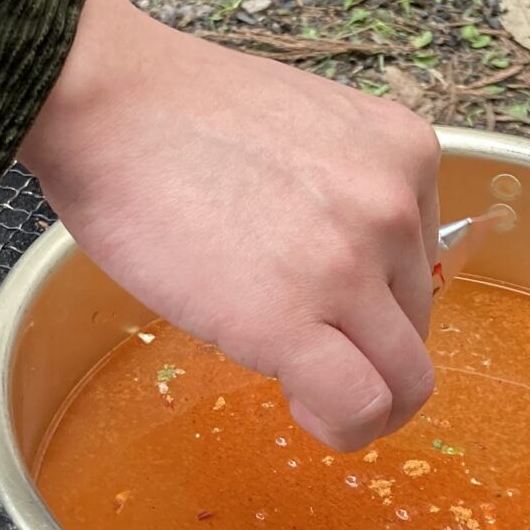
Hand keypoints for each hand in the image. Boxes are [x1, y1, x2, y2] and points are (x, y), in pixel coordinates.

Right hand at [20, 0, 442, 450]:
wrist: (106, 102)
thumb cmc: (174, 115)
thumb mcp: (306, 129)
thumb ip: (345, 190)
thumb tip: (344, 266)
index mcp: (405, 153)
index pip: (422, 261)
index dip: (375, 300)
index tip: (330, 308)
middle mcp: (394, 206)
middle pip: (417, 324)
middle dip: (367, 349)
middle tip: (309, 352)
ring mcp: (348, 265)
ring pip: (404, 380)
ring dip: (362, 399)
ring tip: (304, 388)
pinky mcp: (292, 322)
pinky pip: (358, 408)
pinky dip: (341, 427)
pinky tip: (300, 407)